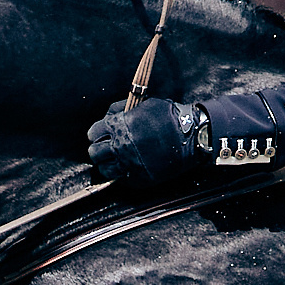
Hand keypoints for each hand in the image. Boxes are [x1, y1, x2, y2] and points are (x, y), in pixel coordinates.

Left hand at [86, 99, 203, 184]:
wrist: (190, 136)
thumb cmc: (168, 117)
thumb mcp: (143, 105)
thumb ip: (121, 110)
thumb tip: (108, 117)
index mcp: (118, 126)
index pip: (93, 133)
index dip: (97, 134)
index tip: (102, 135)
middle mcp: (119, 146)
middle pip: (95, 153)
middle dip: (98, 150)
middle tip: (106, 150)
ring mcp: (129, 164)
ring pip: (105, 170)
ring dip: (108, 165)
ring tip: (115, 161)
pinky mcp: (139, 178)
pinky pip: (121, 180)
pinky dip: (122, 175)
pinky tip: (128, 168)